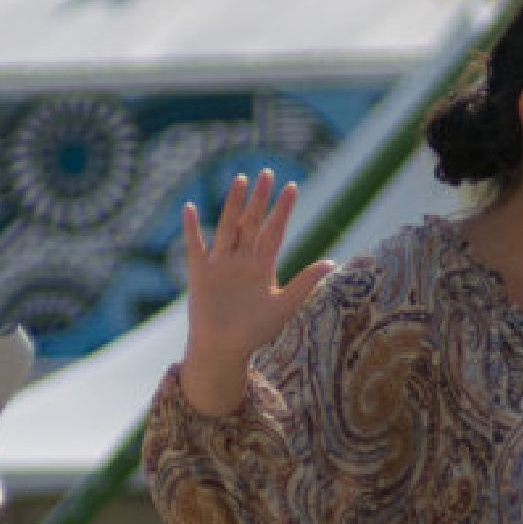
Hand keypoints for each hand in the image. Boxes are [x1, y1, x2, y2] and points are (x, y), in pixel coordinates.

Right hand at [174, 168, 333, 416]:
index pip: (275, 231)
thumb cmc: (254, 332)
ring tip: (240, 180)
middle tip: (267, 173)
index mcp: (263, 266)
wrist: (224, 350)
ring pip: (228, 227)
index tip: (292, 187)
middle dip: (260, 199)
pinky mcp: (201, 273)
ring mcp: (221, 264)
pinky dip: (192, 229)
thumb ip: (305, 283)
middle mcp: (242, 260)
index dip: (283, 210)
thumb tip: (332, 262)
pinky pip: (196, 247)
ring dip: (234, 204)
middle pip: (253, 223)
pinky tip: (190, 209)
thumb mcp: (283, 306)